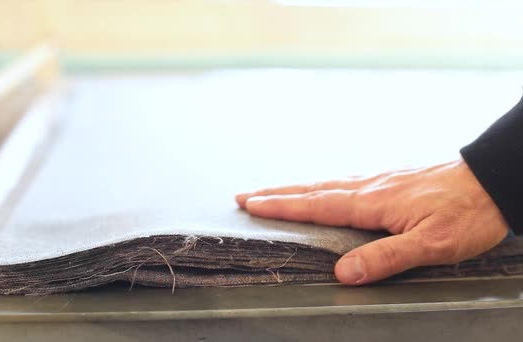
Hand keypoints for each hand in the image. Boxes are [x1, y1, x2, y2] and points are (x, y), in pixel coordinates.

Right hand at [235, 159, 508, 284]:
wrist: (493, 179)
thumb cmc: (467, 213)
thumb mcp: (432, 244)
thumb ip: (385, 258)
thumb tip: (343, 273)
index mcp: (373, 202)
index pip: (317, 206)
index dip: (281, 206)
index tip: (252, 203)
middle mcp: (370, 187)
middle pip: (313, 190)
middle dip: (277, 193)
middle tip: (246, 194)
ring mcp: (380, 180)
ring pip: (327, 183)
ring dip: (295, 188)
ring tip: (272, 191)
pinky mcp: (391, 179)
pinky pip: (344, 181)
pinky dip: (321, 185)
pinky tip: (324, 188)